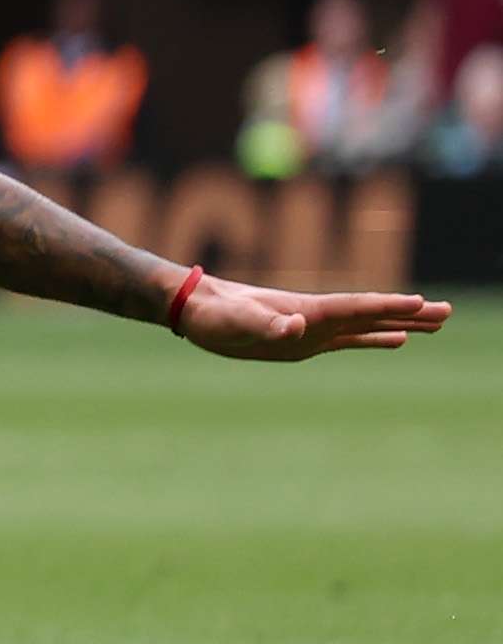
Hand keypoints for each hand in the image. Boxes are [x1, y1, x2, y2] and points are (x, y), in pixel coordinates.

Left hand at [178, 274, 451, 361]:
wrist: (195, 309)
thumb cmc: (213, 314)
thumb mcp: (236, 323)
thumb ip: (267, 326)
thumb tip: (298, 327)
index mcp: (306, 309)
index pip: (355, 307)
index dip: (387, 306)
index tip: (421, 303)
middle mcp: (316, 316)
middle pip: (372, 312)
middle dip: (409, 312)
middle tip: (447, 311)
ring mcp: (313, 328)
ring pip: (368, 325)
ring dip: (401, 323)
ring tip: (436, 323)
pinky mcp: (305, 341)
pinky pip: (350, 339)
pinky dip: (375, 338)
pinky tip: (397, 340)